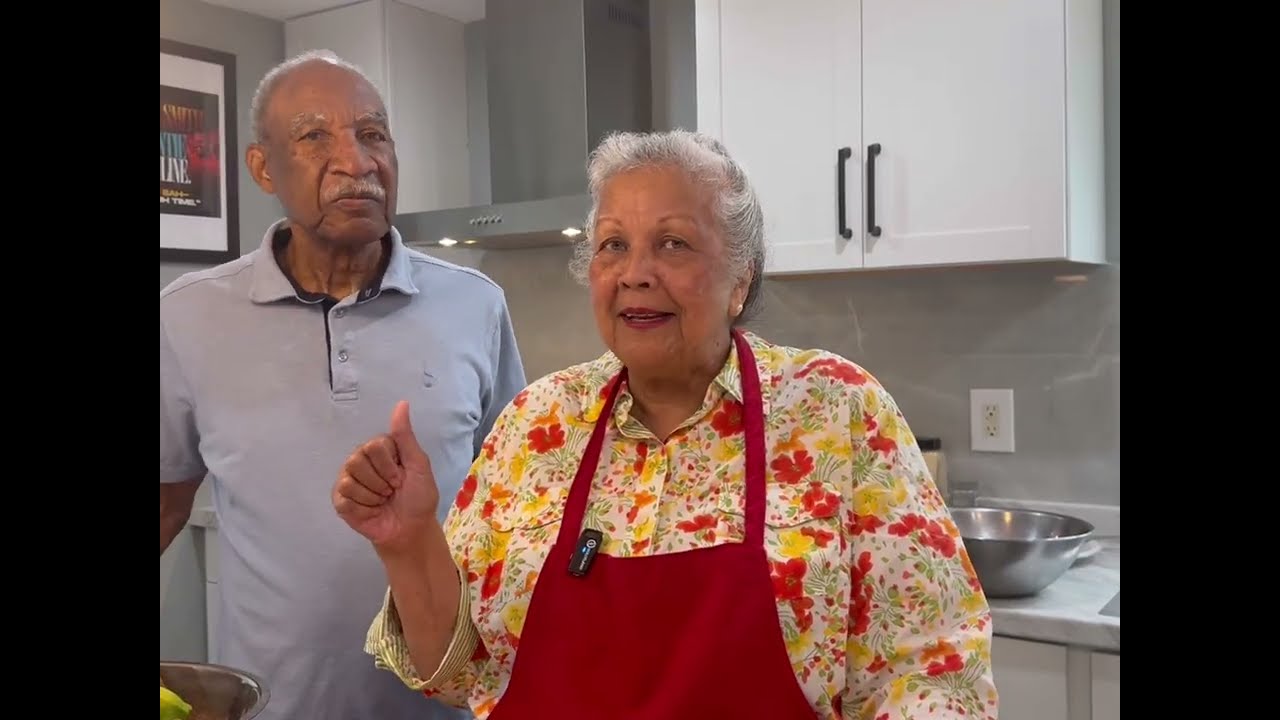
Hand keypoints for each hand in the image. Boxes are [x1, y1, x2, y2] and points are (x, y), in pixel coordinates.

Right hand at [333, 400, 440, 553]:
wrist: (410, 529)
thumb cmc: (418, 497)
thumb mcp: (418, 464)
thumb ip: (405, 435)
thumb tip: (402, 403)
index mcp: (379, 449)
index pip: (374, 445)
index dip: (390, 466)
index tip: (401, 477)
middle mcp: (360, 460)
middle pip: (357, 460)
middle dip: (381, 481)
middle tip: (391, 490)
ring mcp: (347, 480)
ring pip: (349, 480)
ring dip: (372, 496)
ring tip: (382, 501)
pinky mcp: (340, 501)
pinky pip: (344, 498)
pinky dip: (363, 508)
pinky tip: (371, 511)